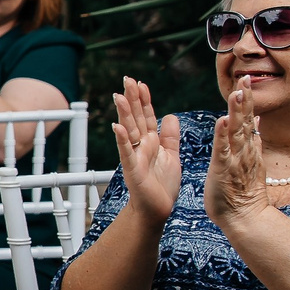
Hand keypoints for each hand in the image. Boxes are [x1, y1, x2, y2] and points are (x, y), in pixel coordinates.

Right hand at [111, 77, 182, 228]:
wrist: (157, 209)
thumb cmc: (162, 186)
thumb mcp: (172, 155)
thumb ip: (171, 136)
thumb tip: (171, 116)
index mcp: (151, 142)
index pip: (147, 116)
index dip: (144, 100)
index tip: (141, 83)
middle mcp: (141, 146)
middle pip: (136, 118)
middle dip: (132, 99)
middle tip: (127, 79)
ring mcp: (135, 157)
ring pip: (129, 130)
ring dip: (124, 113)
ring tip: (120, 96)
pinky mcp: (133, 170)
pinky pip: (126, 152)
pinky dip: (122, 139)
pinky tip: (117, 126)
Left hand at [204, 82, 271, 232]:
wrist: (245, 218)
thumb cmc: (242, 192)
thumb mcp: (250, 161)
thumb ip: (253, 139)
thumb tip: (256, 119)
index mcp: (248, 147)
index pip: (248, 119)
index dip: (247, 100)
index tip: (246, 80)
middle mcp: (244, 150)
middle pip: (246, 120)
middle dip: (246, 99)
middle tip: (246, 77)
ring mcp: (235, 159)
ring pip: (237, 131)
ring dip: (237, 112)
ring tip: (237, 93)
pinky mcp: (224, 170)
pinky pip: (223, 150)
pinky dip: (222, 135)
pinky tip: (221, 121)